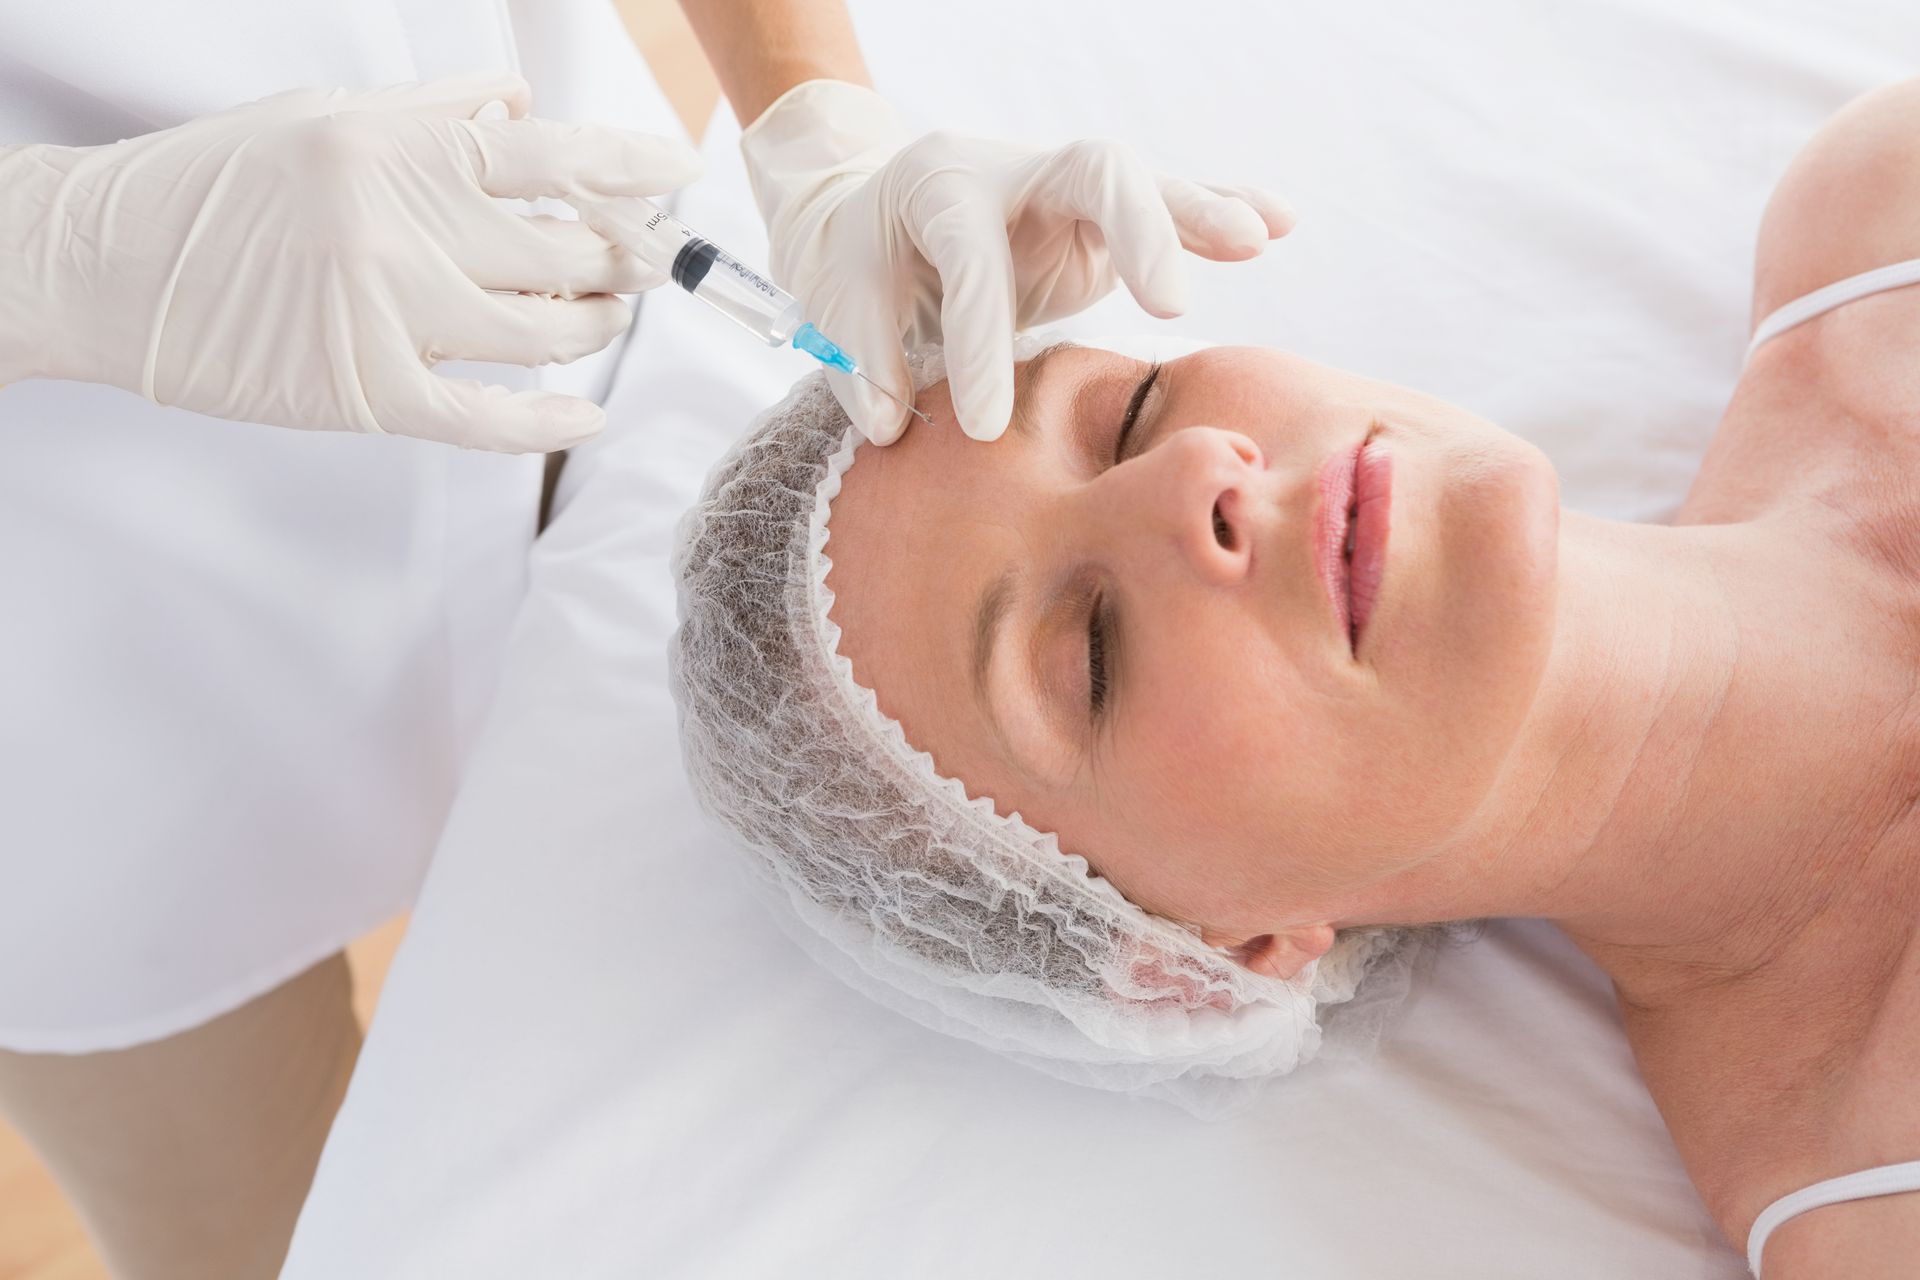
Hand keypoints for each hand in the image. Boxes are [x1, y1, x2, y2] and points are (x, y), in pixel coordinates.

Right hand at [0, 73, 701, 451]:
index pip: (552, 154)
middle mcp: (406, 225)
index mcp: (399, 147)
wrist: (98, 264)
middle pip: (566, 249)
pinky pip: (491, 418)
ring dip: (596, 326)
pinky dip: (551, 423)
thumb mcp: (322, 114)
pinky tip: (588, 416)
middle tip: (648, 260)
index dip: (632, 167)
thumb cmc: (209, 185)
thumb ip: (431, 110)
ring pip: (546, 332)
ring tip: (606, 315)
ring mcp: (392, 313)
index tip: (679, 175)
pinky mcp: (370, 392)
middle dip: (626, 257)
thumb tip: (521, 102)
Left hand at [739, 80, 1294, 444]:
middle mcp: (1017, 173)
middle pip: (1092, 171)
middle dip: (1136, 229)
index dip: (979, 341)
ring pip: (1144, 184)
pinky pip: (1168, 206)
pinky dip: (1223, 208)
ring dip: (1201, 213)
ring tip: (1256, 240)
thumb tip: (890, 425)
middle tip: (1169, 304)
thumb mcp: (836, 296)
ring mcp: (1067, 193)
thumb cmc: (863, 256)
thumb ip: (862, 358)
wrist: (878, 208)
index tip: (988, 425)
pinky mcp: (1101, 221)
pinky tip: (1279, 223)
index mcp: (943, 187)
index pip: (972, 257)